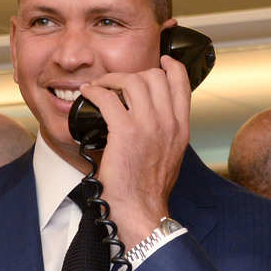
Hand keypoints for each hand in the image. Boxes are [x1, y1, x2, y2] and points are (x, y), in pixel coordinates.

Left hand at [80, 55, 190, 246]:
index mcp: (181, 128)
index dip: (171, 66)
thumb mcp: (170, 155)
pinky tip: (88, 94)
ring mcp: (148, 126)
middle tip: (115, 81)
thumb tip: (152, 119)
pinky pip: (108, 97)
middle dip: (132, 74)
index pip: (182, 83)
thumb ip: (166, 132)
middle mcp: (168, 123)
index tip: (161, 61)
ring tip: (99, 86)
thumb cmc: (150, 188)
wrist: (141, 210)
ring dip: (111, 79)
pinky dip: (94, 91)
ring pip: (132, 81)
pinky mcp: (125, 132)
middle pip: (154, 77)